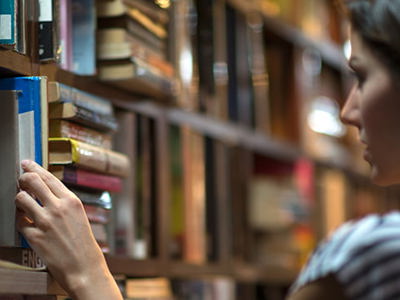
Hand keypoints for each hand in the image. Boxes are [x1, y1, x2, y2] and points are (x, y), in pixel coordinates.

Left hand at [15, 160, 122, 299]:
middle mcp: (58, 208)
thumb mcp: (79, 216)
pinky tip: (24, 221)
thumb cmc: (84, 243)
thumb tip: (45, 192)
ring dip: (18, 199)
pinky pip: (19, 221)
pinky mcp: (34, 237)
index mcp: (72, 201)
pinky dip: (19, 220)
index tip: (26, 163)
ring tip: (22, 203)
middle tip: (20, 180)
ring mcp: (45, 222)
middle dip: (23, 178)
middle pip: (32, 182)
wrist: (84, 267)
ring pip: (21, 198)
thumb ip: (63, 203)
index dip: (34, 167)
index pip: (48, 177)